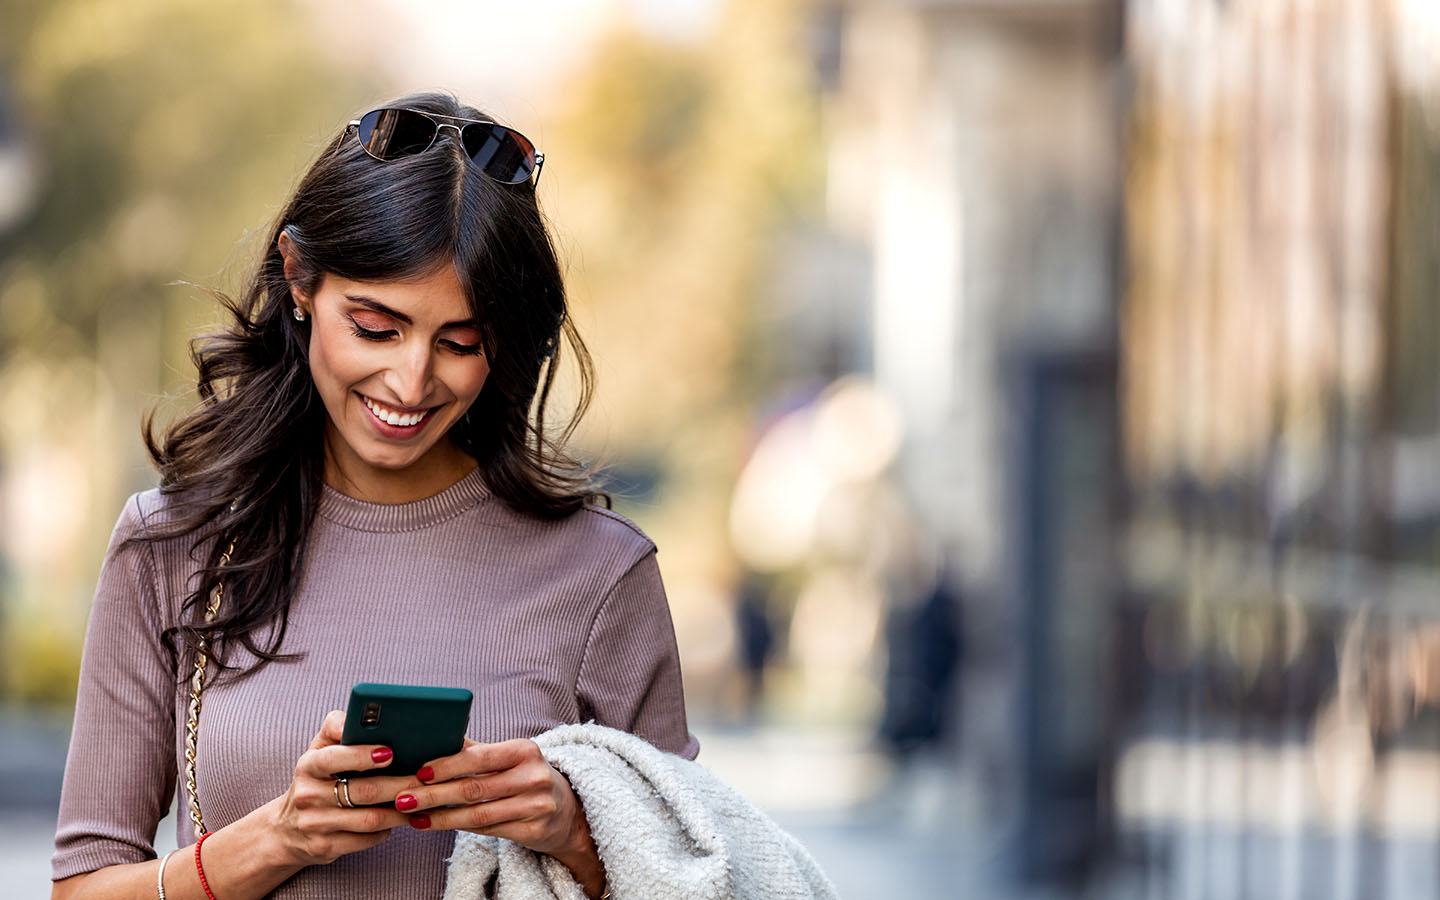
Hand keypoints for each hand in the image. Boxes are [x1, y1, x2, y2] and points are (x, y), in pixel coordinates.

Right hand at [255, 710, 415, 866]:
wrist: (287, 829)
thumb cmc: (315, 779)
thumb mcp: (319, 750)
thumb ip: (336, 726)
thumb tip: (359, 716)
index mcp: (307, 766)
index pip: (333, 758)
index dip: (362, 756)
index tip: (389, 753)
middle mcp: (307, 796)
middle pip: (363, 791)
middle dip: (399, 784)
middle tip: (423, 779)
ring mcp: (315, 824)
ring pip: (370, 819)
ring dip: (400, 811)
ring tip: (420, 800)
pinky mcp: (325, 847)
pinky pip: (366, 839)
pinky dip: (387, 829)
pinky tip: (399, 819)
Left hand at [394, 738, 586, 857]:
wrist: (568, 810)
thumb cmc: (527, 777)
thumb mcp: (510, 757)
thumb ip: (476, 750)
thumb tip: (435, 738)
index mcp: (525, 751)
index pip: (480, 758)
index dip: (447, 765)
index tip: (419, 772)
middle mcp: (533, 777)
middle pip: (474, 789)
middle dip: (433, 794)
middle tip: (404, 799)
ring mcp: (536, 806)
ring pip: (477, 814)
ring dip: (441, 817)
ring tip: (414, 816)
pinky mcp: (533, 831)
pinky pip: (487, 830)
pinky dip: (459, 828)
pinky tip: (438, 825)